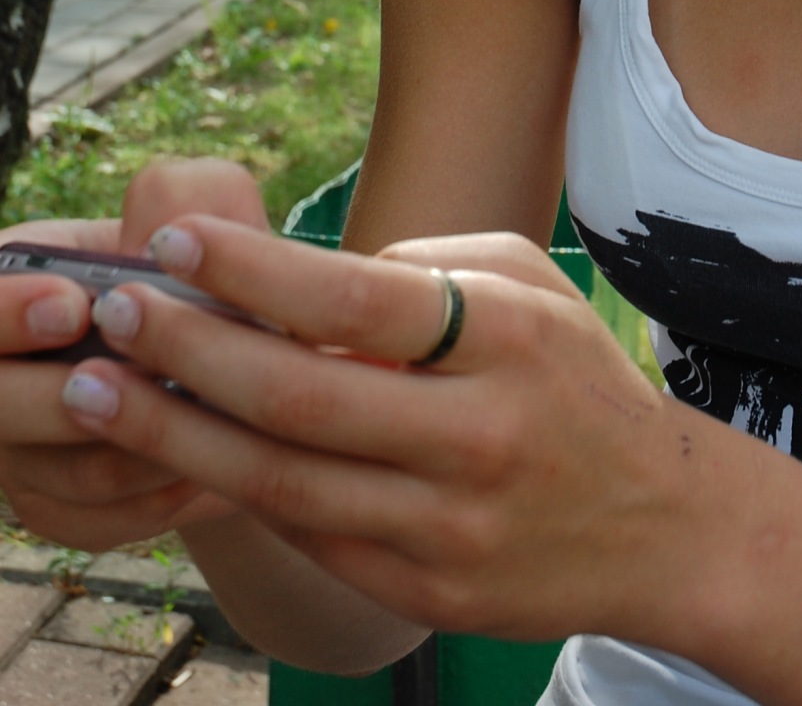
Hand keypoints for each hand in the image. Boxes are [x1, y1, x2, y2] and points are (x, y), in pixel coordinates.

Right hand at [0, 160, 267, 548]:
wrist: (241, 353)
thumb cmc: (212, 266)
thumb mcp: (203, 208)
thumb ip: (182, 195)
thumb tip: (158, 242)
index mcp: (12, 282)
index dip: (8, 313)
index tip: (73, 307)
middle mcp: (0, 372)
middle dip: (63, 401)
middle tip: (136, 375)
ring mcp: (21, 450)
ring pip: (64, 474)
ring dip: (139, 446)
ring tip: (204, 413)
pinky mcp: (59, 507)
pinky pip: (99, 520)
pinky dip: (157, 495)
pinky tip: (209, 461)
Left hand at [56, 216, 710, 643]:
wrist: (661, 523)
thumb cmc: (574, 379)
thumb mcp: (529, 285)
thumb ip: (424, 266)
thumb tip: (302, 282)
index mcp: (506, 337)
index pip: (357, 299)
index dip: (254, 271)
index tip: (174, 241)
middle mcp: (480, 434)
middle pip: (302, 396)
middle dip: (190, 352)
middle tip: (115, 314)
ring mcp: (452, 525)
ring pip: (286, 481)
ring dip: (179, 434)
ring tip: (105, 393)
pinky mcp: (429, 594)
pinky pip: (312, 537)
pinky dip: (242, 490)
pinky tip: (185, 452)